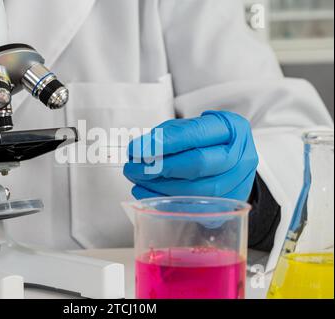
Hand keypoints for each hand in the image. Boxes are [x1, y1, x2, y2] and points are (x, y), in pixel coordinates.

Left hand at [124, 111, 258, 200]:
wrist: (230, 161)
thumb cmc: (205, 142)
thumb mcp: (188, 128)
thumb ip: (164, 136)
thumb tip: (138, 151)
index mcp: (232, 129)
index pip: (195, 134)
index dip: (164, 143)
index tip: (137, 149)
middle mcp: (242, 156)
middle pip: (199, 164)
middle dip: (160, 168)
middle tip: (133, 169)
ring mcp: (239, 184)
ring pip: (197, 190)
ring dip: (160, 187)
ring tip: (138, 181)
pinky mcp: (229, 206)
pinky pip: (195, 208)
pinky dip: (166, 202)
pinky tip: (148, 194)